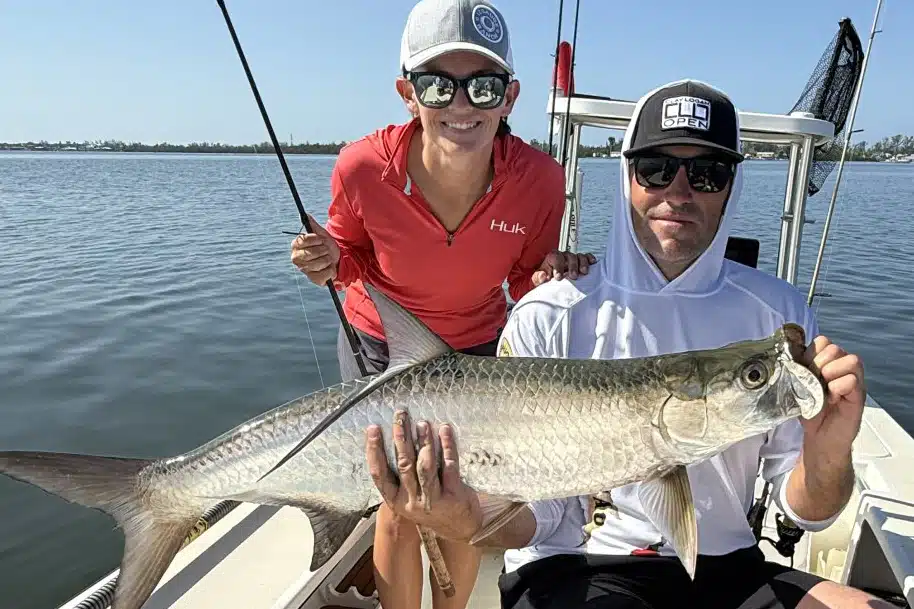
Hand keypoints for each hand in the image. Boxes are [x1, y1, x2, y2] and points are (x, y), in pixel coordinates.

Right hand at [290, 214, 339, 284]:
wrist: (336, 260)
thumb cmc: (325, 246)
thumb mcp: (321, 234)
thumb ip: (313, 225)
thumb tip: (305, 214)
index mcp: (296, 245)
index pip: (304, 240)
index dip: (316, 239)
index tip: (321, 240)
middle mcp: (296, 258)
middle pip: (312, 253)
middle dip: (324, 250)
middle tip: (325, 251)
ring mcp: (304, 270)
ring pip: (320, 263)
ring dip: (328, 260)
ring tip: (327, 259)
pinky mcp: (313, 279)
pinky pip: (325, 274)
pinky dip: (331, 270)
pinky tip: (329, 268)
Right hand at [365, 410, 482, 542]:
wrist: (460, 528)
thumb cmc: (432, 505)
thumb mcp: (409, 497)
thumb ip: (401, 475)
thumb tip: (394, 438)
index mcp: (395, 500)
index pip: (379, 474)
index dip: (374, 450)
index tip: (372, 428)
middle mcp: (412, 501)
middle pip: (403, 465)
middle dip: (401, 438)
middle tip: (400, 416)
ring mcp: (433, 500)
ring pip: (425, 467)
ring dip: (423, 442)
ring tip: (421, 423)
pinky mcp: (454, 495)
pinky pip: (449, 467)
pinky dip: (447, 447)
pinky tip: (445, 431)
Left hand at [532, 250, 596, 285]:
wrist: (553, 282)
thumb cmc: (546, 280)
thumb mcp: (538, 280)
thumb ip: (538, 278)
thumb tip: (543, 275)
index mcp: (552, 258)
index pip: (555, 257)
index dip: (557, 266)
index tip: (558, 277)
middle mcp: (564, 256)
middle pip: (569, 256)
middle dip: (572, 266)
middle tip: (573, 276)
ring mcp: (574, 258)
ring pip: (579, 256)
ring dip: (582, 263)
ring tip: (584, 272)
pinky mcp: (582, 261)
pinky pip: (587, 257)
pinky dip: (590, 259)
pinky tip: (593, 263)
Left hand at [800, 335, 865, 456]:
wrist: (819, 437)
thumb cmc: (810, 410)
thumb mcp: (799, 385)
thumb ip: (799, 368)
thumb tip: (791, 353)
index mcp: (827, 362)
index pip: (823, 342)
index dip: (811, 353)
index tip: (803, 369)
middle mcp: (842, 368)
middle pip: (835, 348)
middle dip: (820, 363)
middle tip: (814, 380)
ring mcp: (854, 380)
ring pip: (851, 360)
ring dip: (832, 372)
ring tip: (825, 388)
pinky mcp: (859, 395)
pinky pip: (853, 380)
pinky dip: (839, 387)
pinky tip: (832, 399)